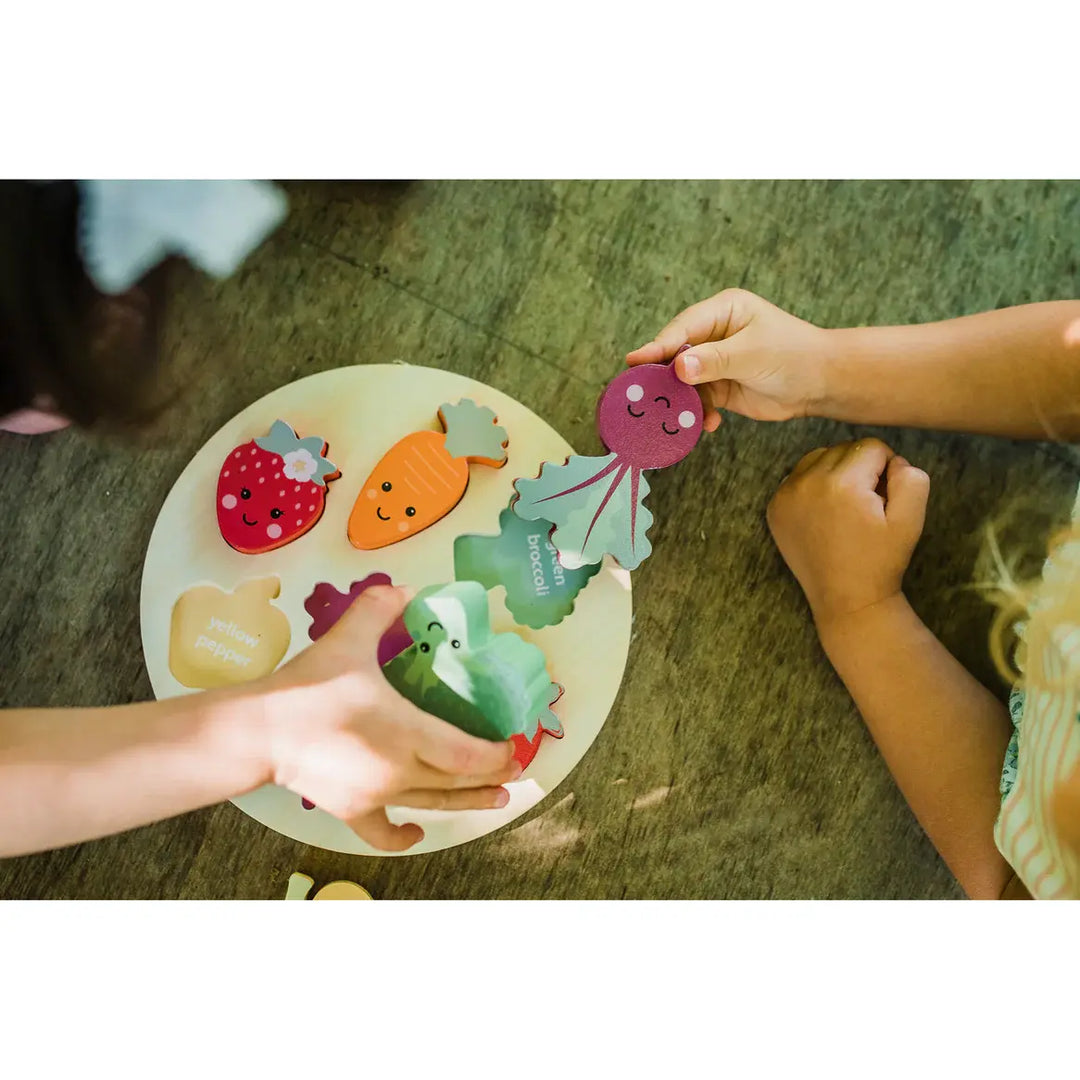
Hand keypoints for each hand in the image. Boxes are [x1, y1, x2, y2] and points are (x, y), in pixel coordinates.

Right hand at [253, 586, 519, 851]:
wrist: (258, 732)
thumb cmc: (307, 688)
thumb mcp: (346, 640)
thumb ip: (379, 609)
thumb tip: (405, 586)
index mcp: (407, 732)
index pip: (468, 754)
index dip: (497, 755)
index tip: (515, 746)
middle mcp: (399, 771)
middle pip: (457, 782)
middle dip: (491, 778)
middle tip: (515, 771)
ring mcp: (376, 796)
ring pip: (432, 805)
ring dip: (467, 804)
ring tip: (495, 802)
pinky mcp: (351, 811)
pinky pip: (382, 832)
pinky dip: (401, 835)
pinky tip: (417, 831)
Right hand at [626, 288, 830, 431]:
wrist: (821, 384)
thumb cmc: (793, 355)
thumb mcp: (752, 354)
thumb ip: (715, 360)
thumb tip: (678, 366)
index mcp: (723, 311)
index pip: (683, 327)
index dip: (659, 345)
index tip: (636, 361)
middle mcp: (714, 333)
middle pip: (676, 353)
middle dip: (664, 376)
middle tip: (643, 393)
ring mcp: (714, 361)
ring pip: (683, 381)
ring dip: (683, 400)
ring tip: (680, 416)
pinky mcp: (718, 386)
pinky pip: (696, 400)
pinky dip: (698, 413)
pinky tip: (710, 424)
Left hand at [766, 439, 929, 628]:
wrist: (846, 598)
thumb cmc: (881, 560)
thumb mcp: (911, 519)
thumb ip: (910, 477)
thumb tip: (892, 459)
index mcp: (842, 483)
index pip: (872, 446)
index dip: (887, 470)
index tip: (883, 500)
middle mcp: (807, 482)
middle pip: (843, 449)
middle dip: (861, 469)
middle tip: (866, 506)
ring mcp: (785, 495)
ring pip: (819, 458)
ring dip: (836, 472)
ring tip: (846, 507)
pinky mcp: (774, 507)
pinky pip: (798, 477)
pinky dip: (814, 485)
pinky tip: (825, 514)